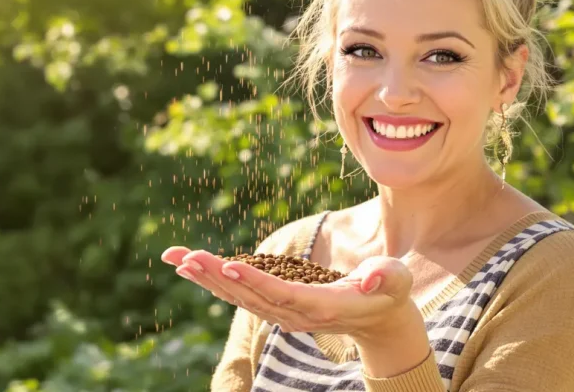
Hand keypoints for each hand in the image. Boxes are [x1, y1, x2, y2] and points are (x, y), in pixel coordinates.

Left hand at [160, 246, 423, 343]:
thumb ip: (387, 278)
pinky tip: (192, 265)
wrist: (379, 316)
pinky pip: (240, 293)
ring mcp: (284, 312)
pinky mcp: (276, 305)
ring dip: (207, 278)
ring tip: (178, 259)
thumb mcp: (395, 280)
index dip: (256, 282)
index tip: (230, 267)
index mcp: (323, 306)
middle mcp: (297, 313)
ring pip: (239, 296)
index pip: (284, 295)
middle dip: (217, 276)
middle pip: (251, 296)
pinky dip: (215, 279)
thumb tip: (374, 278)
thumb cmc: (388, 290)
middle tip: (186, 258)